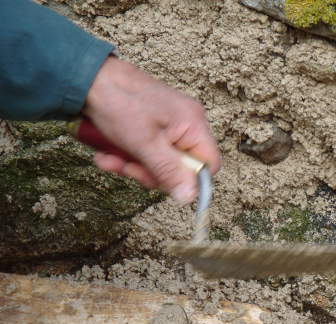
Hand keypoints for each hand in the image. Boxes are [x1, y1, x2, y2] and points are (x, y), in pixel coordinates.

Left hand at [82, 56, 220, 203]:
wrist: (89, 78)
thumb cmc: (118, 101)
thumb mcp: (144, 144)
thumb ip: (168, 171)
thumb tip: (189, 196)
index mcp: (193, 124)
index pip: (209, 164)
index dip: (189, 179)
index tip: (163, 182)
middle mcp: (187, 124)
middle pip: (182, 167)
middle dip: (152, 173)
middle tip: (129, 169)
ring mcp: (170, 125)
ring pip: (162, 162)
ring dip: (134, 166)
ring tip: (111, 159)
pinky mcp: (154, 126)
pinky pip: (149, 152)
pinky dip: (128, 156)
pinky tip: (109, 154)